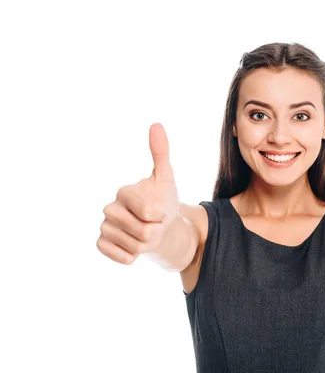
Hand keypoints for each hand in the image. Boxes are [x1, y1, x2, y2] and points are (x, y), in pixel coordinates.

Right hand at [97, 123, 180, 264]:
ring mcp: (104, 226)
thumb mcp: (166, 178)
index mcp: (125, 191)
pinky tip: (134, 246)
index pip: (148, 211)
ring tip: (146, 233)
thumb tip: (156, 124)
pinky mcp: (101, 243)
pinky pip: (120, 256)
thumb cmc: (163, 200)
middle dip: (157, 232)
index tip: (161, 212)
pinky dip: (132, 256)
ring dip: (148, 245)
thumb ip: (161, 153)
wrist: (158, 225)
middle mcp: (110, 207)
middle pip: (143, 232)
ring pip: (135, 246)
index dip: (161, 216)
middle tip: (155, 224)